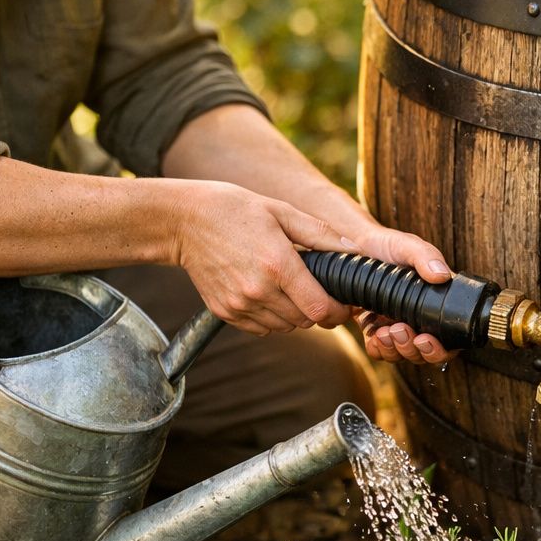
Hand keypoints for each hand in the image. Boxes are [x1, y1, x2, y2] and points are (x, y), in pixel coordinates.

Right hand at [171, 180, 349, 335]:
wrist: (185, 221)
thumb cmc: (237, 211)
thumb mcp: (283, 212)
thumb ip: (321, 235)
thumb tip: (355, 251)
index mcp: (278, 265)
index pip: (321, 309)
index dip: (339, 311)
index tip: (344, 303)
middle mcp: (258, 291)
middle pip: (306, 321)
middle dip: (318, 309)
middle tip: (316, 289)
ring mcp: (240, 305)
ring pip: (285, 327)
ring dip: (295, 314)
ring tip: (289, 288)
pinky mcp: (225, 312)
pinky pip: (262, 329)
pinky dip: (272, 317)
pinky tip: (267, 293)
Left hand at [338, 222, 457, 364]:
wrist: (353, 249)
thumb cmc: (385, 245)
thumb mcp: (407, 245)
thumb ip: (426, 256)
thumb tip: (441, 276)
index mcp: (435, 304)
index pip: (449, 339)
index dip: (440, 348)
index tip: (425, 339)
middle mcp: (419, 319)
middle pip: (425, 352)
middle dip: (413, 349)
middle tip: (399, 330)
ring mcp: (397, 326)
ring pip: (403, 354)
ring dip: (395, 349)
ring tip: (383, 332)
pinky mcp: (376, 329)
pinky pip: (380, 351)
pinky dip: (378, 348)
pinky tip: (373, 334)